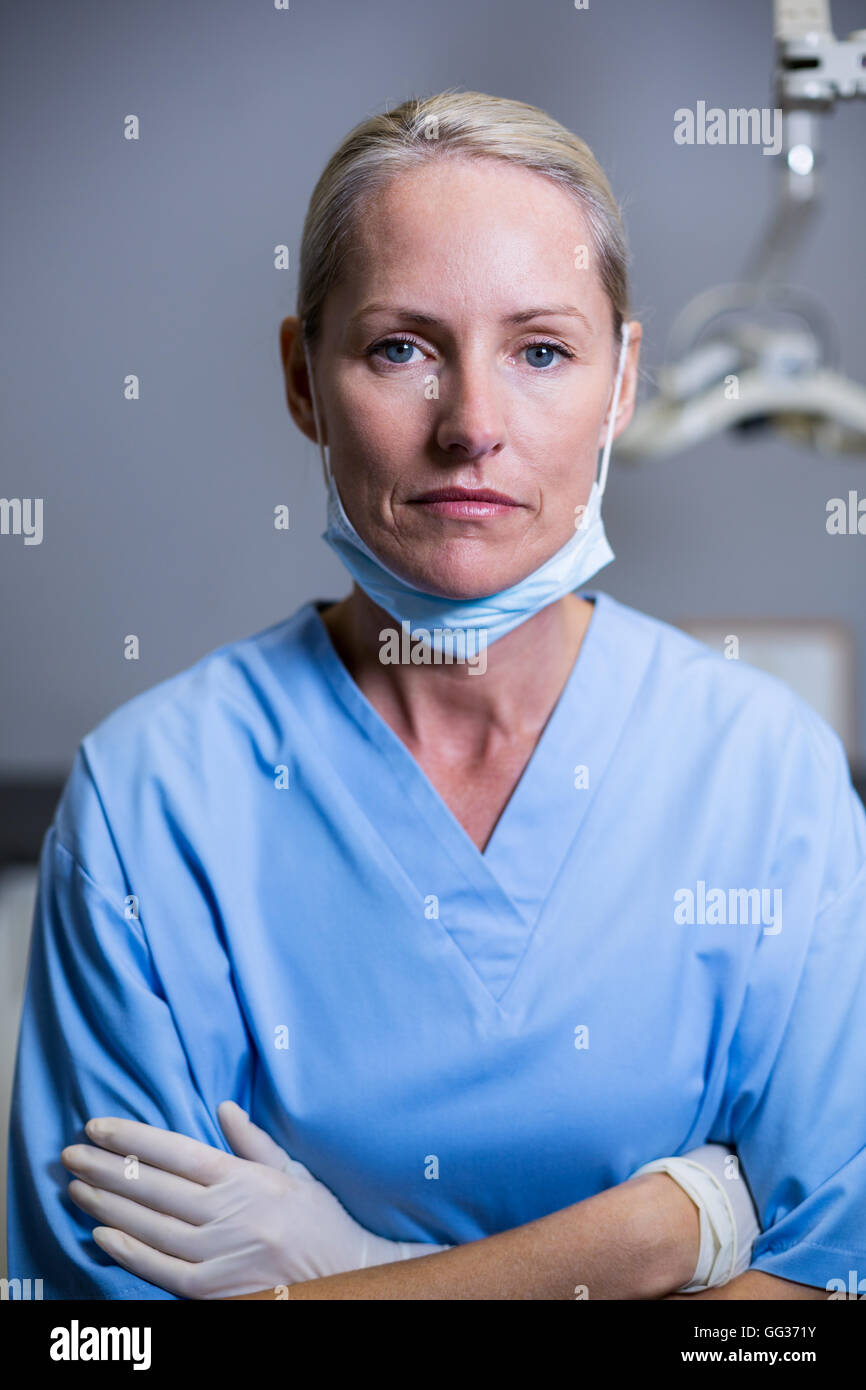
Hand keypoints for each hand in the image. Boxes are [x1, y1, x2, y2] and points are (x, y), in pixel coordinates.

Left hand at [60, 1101, 445, 1298]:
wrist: (347, 1275)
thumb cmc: (320, 1221)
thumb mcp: (293, 1172)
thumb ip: (254, 1142)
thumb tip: (224, 1108)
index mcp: (246, 1179)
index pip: (176, 1152)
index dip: (132, 1138)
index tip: (97, 1127)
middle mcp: (229, 1215)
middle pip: (153, 1187)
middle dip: (106, 1168)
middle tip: (71, 1154)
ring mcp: (219, 1256)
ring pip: (149, 1227)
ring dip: (106, 1207)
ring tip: (76, 1188)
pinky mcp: (214, 1292)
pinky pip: (160, 1270)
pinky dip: (128, 1253)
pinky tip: (101, 1236)